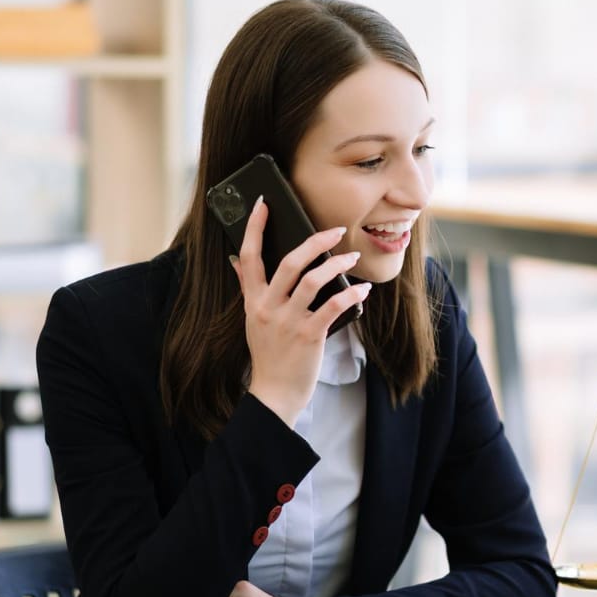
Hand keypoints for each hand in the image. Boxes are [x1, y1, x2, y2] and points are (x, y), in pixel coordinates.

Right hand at [231, 197, 371, 426]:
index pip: (249, 256)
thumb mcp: (251, 319)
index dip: (255, 227)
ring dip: (337, 265)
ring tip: (352, 256)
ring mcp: (288, 322)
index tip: (264, 202)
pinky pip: (333, 307)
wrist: (274, 393)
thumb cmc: (268, 354)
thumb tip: (235, 260)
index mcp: (253, 300)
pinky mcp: (309, 336)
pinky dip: (350, 294)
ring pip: (314, 280)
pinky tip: (361, 289)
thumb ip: (246, 288)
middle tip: (335, 230)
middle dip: (315, 241)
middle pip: (290, 262)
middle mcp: (267, 307)